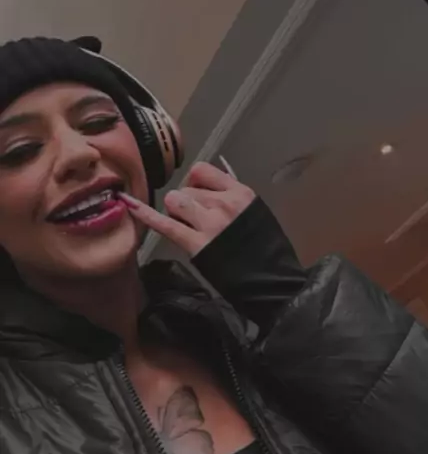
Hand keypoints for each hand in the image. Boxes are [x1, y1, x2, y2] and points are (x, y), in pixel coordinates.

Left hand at [120, 162, 255, 256]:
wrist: (272, 282)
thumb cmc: (265, 249)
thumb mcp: (254, 213)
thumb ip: (231, 199)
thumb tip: (205, 191)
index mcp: (239, 192)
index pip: (201, 171)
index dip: (193, 182)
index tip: (197, 194)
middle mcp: (223, 203)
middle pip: (186, 189)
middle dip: (185, 203)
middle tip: (193, 221)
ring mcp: (208, 223)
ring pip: (174, 201)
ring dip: (175, 213)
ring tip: (185, 227)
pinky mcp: (195, 244)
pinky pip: (165, 224)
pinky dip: (146, 215)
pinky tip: (130, 205)